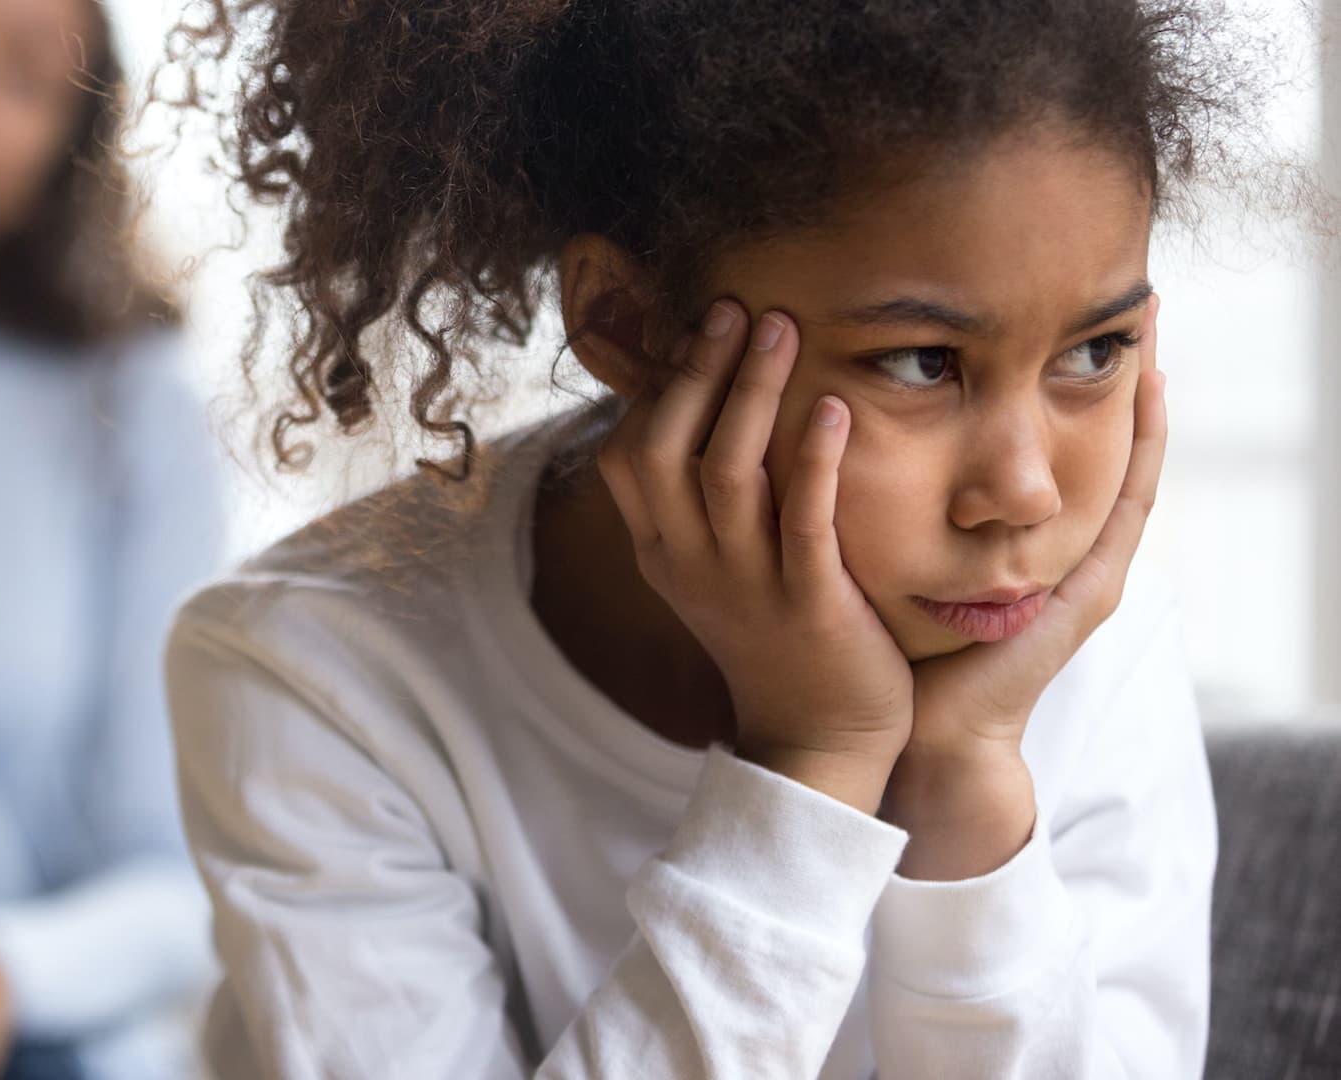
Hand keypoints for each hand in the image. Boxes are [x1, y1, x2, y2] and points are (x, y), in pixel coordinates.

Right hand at [596, 301, 914, 813]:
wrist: (820, 741)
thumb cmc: (778, 638)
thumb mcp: (717, 570)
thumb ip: (703, 502)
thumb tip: (707, 410)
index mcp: (663, 553)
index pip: (627, 455)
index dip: (656, 388)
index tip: (697, 333)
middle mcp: (691, 564)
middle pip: (665, 449)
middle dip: (697, 371)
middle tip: (735, 307)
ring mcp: (746, 586)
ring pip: (727, 473)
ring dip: (751, 393)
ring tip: (781, 327)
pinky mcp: (810, 605)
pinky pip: (803, 521)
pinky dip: (814, 459)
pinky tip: (834, 406)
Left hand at [889, 296, 1167, 877]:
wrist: (905, 736)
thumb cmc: (877, 646)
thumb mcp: (875, 553)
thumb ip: (866, 501)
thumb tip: (810, 425)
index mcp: (1002, 544)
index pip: (1038, 450)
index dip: (1047, 387)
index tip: (1048, 316)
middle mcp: (1050, 554)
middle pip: (1092, 451)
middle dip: (1106, 380)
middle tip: (1132, 304)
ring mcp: (1076, 574)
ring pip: (1127, 470)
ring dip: (1143, 402)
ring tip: (1155, 328)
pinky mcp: (1082, 599)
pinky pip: (1130, 512)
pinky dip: (1146, 453)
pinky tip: (1154, 397)